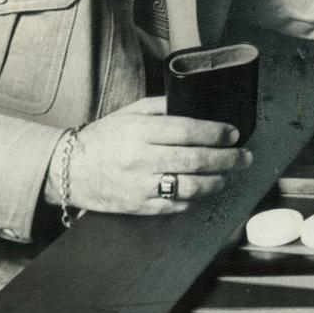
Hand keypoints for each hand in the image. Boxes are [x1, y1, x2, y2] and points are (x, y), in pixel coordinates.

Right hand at [44, 97, 251, 216]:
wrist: (69, 169)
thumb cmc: (104, 138)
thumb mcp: (130, 113)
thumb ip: (162, 107)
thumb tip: (196, 105)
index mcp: (140, 132)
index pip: (188, 131)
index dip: (216, 133)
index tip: (233, 133)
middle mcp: (141, 159)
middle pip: (196, 160)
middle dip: (227, 159)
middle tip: (244, 157)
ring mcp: (140, 186)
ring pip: (190, 187)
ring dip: (216, 182)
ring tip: (227, 176)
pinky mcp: (138, 207)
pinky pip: (175, 206)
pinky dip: (193, 199)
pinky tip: (201, 190)